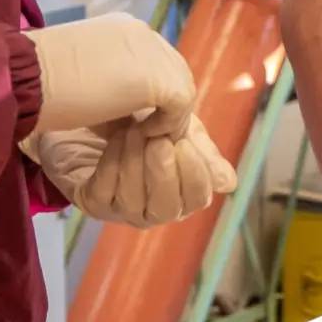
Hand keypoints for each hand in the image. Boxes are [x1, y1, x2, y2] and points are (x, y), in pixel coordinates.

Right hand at [26, 14, 197, 134]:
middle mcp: (143, 32)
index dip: (150, 91)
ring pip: (181, 87)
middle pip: (174, 71)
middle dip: (163, 103)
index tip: (131, 116)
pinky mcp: (158, 78)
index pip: (155, 60)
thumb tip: (126, 109)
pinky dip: (166, 124)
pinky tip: (140, 133)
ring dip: (165, 115)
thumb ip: (110, 80)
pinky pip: (181, 105)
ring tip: (139, 135)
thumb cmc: (38, 81)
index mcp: (123, 28)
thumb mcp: (81, 74)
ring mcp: (154, 52)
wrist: (24, 79)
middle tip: (142, 130)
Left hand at [30, 119, 235, 226]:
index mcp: (183, 193)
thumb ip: (202, 152)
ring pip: (133, 201)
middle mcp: (154, 209)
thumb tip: (227, 184)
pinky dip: (112, 163)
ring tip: (134, 130)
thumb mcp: (180, 129)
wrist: (97, 112)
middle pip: (167, 208)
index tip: (185, 143)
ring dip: (135, 162)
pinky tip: (115, 139)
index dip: (194, 174)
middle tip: (158, 141)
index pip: (197, 197)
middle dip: (163, 174)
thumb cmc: (145, 121)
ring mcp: (122, 209)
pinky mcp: (93, 203)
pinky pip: (105, 192)